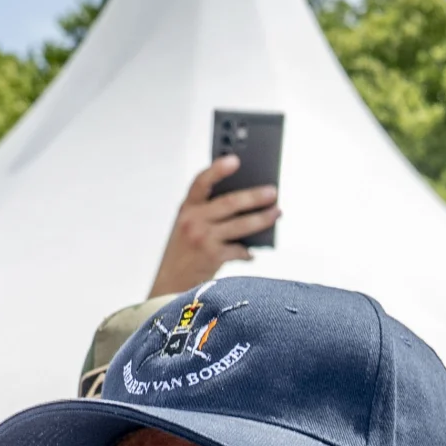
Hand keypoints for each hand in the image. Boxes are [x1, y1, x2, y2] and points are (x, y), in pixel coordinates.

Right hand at [150, 154, 276, 296]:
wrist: (169, 286)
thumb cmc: (182, 254)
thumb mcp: (186, 228)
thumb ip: (207, 214)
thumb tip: (245, 205)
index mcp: (186, 209)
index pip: (200, 182)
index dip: (217, 169)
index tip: (235, 159)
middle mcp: (192, 220)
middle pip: (230, 203)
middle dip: (255, 196)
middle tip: (272, 192)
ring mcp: (202, 238)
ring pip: (240, 225)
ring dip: (262, 218)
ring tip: (276, 213)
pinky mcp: (212, 256)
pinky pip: (239, 250)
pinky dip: (247, 252)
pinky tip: (251, 253)